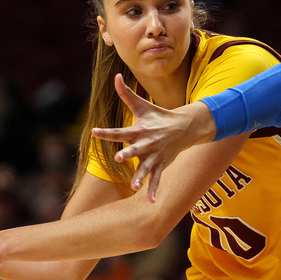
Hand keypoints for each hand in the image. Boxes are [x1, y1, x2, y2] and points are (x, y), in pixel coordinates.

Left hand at [91, 74, 215, 201]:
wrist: (186, 126)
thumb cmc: (159, 116)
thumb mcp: (143, 105)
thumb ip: (126, 94)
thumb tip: (116, 76)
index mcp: (139, 129)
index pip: (119, 131)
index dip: (106, 132)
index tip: (94, 131)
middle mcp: (146, 143)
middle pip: (135, 150)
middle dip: (128, 154)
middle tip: (120, 157)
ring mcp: (155, 155)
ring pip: (146, 168)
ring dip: (141, 177)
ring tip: (134, 186)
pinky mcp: (162, 164)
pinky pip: (157, 179)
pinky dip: (155, 190)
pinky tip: (152, 202)